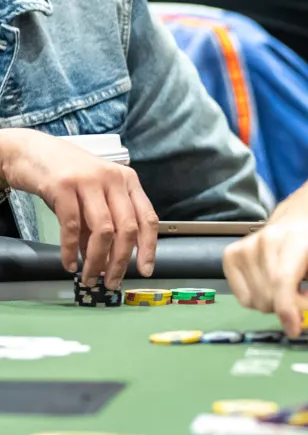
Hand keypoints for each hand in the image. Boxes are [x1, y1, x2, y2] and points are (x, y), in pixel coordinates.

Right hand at [0, 129, 156, 288]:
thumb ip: (103, 223)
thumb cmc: (67, 177)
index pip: (147, 218)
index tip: (145, 271)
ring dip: (97, 260)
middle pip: (127, 228)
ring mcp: (89, 181)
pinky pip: (72, 226)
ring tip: (88, 278)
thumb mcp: (93, 196)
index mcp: (128, 181)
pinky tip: (69, 264)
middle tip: (111, 282)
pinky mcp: (63, 186)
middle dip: (120, 261)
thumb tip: (108, 261)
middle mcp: (113, 179)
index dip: (149, 247)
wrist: (32, 152)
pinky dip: (71, 250)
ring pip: (103, 230)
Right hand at [222, 214, 307, 336]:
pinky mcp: (230, 256)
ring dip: (275, 304)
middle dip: (290, 307)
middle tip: (305, 293)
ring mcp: (244, 247)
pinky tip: (273, 285)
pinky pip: (243, 298)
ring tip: (290, 285)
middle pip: (270, 296)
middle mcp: (265, 240)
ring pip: (255, 301)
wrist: (302, 218)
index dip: (287, 309)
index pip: (283, 280)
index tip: (295, 329)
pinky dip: (259, 300)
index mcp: (295, 239)